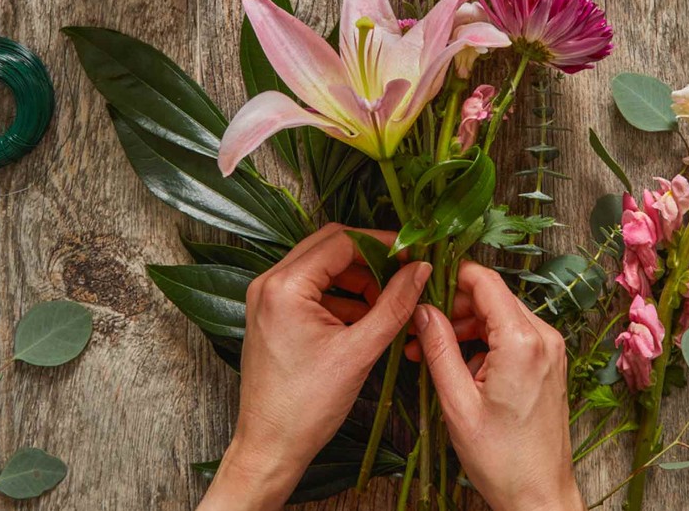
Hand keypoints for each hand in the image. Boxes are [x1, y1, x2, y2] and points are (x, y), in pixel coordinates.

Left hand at [198, 224, 430, 510]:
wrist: (271, 446)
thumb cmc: (307, 406)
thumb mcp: (360, 351)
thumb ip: (394, 305)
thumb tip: (421, 270)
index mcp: (285, 287)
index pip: (342, 241)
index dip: (383, 243)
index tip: (414, 255)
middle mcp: (269, 283)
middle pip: (329, 247)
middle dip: (371, 257)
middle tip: (405, 272)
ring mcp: (267, 299)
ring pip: (322, 267)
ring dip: (358, 277)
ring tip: (390, 300)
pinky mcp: (272, 315)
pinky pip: (312, 289)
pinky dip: (342, 296)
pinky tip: (368, 316)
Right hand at [414, 262, 584, 510]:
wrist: (539, 494)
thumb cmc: (502, 458)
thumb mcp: (457, 403)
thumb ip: (439, 349)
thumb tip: (422, 310)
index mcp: (522, 342)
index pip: (485, 280)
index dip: (450, 275)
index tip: (421, 283)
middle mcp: (544, 337)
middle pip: (492, 296)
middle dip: (453, 306)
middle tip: (419, 329)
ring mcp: (551, 349)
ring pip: (501, 315)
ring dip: (467, 325)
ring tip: (432, 351)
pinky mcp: (549, 363)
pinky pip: (513, 335)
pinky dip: (485, 341)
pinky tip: (460, 365)